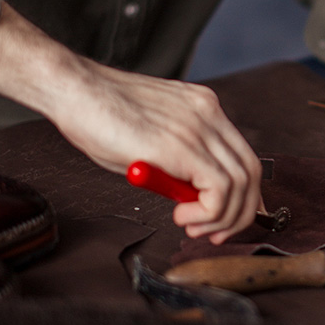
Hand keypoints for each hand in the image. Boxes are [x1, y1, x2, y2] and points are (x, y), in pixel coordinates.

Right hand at [0, 2, 261, 243]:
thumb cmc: (100, 115)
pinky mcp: (181, 145)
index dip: (245, 196)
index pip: (245, 158)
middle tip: (215, 234)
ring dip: (222, 217)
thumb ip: (180, 163)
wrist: (72, 89)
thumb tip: (193, 197)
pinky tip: (181, 217)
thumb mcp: (153, 140)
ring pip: (240, 183)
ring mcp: (199, 127)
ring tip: (190, 226)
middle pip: (251, 172)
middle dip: (240, 213)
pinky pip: (219, 188)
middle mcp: (210, 114)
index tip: (227, 220)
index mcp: (206, 108)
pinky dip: (209, 213)